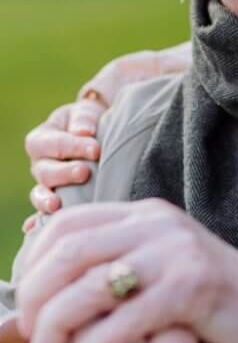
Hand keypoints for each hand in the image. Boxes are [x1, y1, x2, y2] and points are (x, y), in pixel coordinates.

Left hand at [17, 200, 237, 342]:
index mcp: (150, 214)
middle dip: (36, 299)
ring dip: (57, 326)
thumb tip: (54, 269)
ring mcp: (179, 252)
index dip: (34, 264)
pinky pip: (122, 319)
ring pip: (88, 284)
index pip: (67, 224)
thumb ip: (122, 261)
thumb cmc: (216, 307)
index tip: (28, 305)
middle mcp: (162, 223)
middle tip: (33, 337)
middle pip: (69, 251)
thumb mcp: (165, 270)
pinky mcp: (194, 289)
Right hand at [24, 102, 103, 225]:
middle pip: (43, 172)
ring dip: (47, 200)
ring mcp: (47, 185)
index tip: (95, 149)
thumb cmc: (90, 121)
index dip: (71, 146)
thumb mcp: (86, 112)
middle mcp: (40, 164)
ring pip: (41, 194)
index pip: (50, 144)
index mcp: (42, 139)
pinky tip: (35, 230)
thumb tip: (84, 131)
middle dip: (63, 173)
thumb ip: (83, 118)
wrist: (98, 133)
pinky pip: (46, 214)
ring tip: (58, 205)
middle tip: (84, 173)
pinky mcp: (58, 200)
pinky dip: (39, 222)